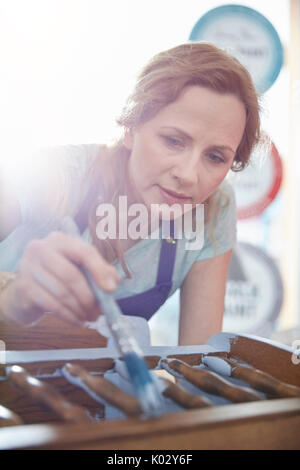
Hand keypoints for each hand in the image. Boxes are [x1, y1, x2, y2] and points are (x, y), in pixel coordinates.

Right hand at [0, 231, 119, 325]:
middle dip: (88, 297)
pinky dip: (68, 316)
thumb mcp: (78, 269)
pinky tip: (78, 321)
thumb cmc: (56, 278)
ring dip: (79, 309)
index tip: (110, 289)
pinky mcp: (23, 288)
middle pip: (71, 275)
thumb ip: (99, 271)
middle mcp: (41, 249)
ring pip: (62, 292)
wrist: (24, 294)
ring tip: (89, 318)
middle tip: (98, 311)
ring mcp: (28, 267)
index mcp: (59, 240)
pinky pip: (51, 305)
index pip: (83, 251)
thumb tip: (112, 283)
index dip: (99, 270)